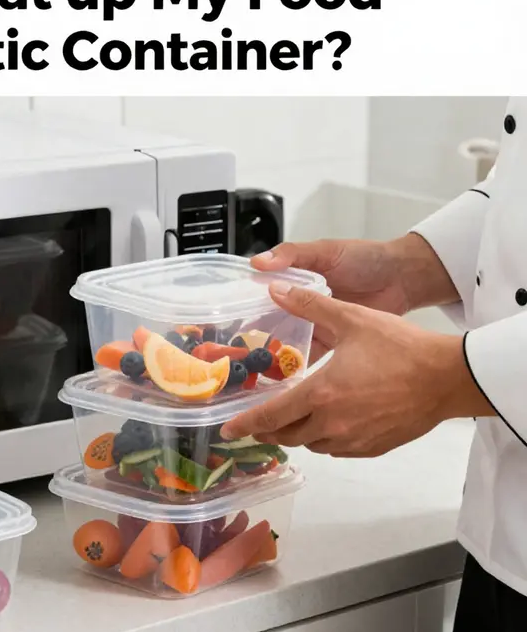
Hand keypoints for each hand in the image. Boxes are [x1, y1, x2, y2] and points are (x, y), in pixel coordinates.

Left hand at [221, 281, 493, 456]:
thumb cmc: (401, 347)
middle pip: (287, 436)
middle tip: (256, 423)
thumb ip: (310, 305)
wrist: (446, 377)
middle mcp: (333, 423)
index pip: (271, 416)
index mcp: (321, 394)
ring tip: (289, 420)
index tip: (228, 430)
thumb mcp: (351, 318)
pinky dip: (324, 439)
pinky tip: (326, 424)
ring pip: (312, 445)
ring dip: (296, 434)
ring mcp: (354, 439)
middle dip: (267, 431)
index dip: (245, 424)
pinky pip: (337, 450)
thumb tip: (277, 289)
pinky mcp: (373, 447)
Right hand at [251, 234, 457, 361]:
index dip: (244, 311)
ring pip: (288, 344)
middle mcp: (300, 306)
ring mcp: (316, 326)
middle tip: (236, 357)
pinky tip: (286, 380)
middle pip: (270, 325)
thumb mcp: (324, 251)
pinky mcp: (334, 343)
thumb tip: (257, 263)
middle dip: (255, 340)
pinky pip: (312, 358)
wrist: (404, 279)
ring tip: (256, 373)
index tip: (227, 325)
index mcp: (293, 282)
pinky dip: (300, 368)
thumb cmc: (364, 258)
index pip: (262, 298)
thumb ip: (291, 255)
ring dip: (275, 357)